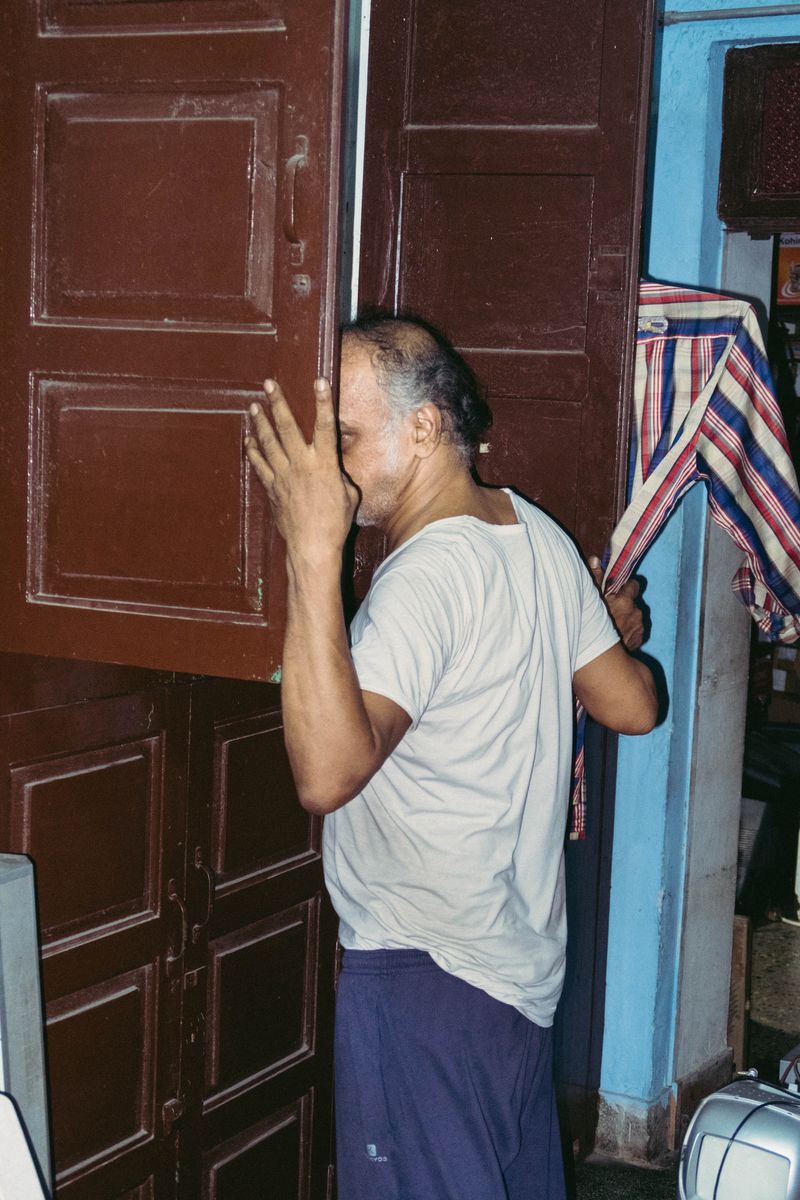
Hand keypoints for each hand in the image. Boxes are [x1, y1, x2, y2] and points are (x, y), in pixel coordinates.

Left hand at [245, 377, 358, 563]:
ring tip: (254, 406)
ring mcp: (284, 476)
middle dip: (279, 403)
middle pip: (287, 427)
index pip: (325, 426)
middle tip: (269, 384)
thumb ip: (339, 475)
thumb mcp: (349, 494)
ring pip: (269, 442)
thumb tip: (332, 469)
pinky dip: (253, 451)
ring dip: (261, 422)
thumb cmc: (336, 523)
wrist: (312, 546)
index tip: (319, 380)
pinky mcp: (273, 488)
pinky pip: (259, 465)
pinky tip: (248, 439)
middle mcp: (302, 465)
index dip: (323, 402)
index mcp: (325, 464)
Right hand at [588, 555, 645, 651]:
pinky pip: (636, 631)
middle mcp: (636, 612)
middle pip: (634, 602)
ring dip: (627, 618)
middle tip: (610, 609)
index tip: (617, 590)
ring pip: (635, 617)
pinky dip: (629, 631)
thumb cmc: (591, 626)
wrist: (598, 657)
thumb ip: (595, 578)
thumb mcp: (590, 600)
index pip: (634, 584)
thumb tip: (596, 560)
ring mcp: (639, 628)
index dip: (625, 587)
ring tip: (612, 625)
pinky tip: (617, 635)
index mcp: (626, 600)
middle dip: (625, 604)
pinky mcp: (639, 640)